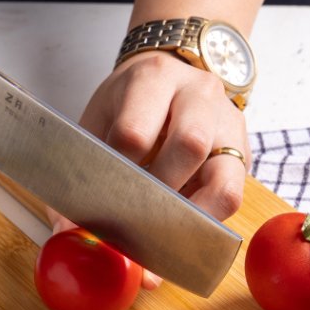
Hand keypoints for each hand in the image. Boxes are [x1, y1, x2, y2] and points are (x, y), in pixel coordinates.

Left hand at [75, 52, 248, 284]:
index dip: (117, 174)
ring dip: (189, 216)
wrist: (172, 75)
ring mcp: (228, 124)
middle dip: (158, 195)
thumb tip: (66, 233)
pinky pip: (234, 196)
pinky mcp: (243, 153)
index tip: (102, 201)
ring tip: (162, 233)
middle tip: (134, 220)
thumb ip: (82, 169)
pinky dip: (207, 219)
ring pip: (224, 181)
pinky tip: (183, 227)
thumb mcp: (100, 119)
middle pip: (189, 146)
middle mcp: (200, 94)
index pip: (135, 132)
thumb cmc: (130, 102)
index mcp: (154, 77)